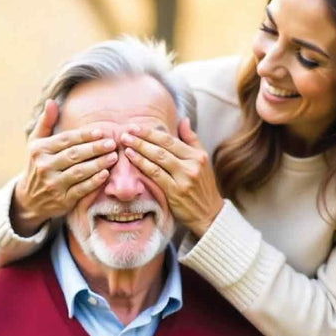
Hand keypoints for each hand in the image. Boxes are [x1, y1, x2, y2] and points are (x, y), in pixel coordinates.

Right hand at [11, 99, 118, 235]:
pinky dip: (94, 182)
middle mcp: (44, 166)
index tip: (100, 132)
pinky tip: (106, 174)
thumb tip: (52, 101)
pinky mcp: (63, 200)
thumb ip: (46, 123)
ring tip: (114, 157)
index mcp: (39, 149)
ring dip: (98, 164)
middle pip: (74, 155)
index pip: (65, 140)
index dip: (84, 135)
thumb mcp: (36, 143)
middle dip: (95, 148)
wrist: (30, 198)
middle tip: (112, 143)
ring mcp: (54, 184)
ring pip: (79, 171)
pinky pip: (82, 189)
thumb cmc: (37, 164)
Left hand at [122, 118, 223, 237]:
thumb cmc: (203, 188)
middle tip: (125, 132)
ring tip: (125, 142)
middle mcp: (192, 166)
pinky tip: (131, 157)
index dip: (151, 132)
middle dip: (142, 138)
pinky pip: (155, 174)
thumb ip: (192, 141)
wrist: (209, 215)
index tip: (136, 127)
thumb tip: (184, 120)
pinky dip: (142, 163)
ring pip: (158, 158)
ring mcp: (184, 179)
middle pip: (162, 147)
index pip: (170, 140)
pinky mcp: (176, 192)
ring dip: (139, 148)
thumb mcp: (203, 162)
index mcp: (198, 157)